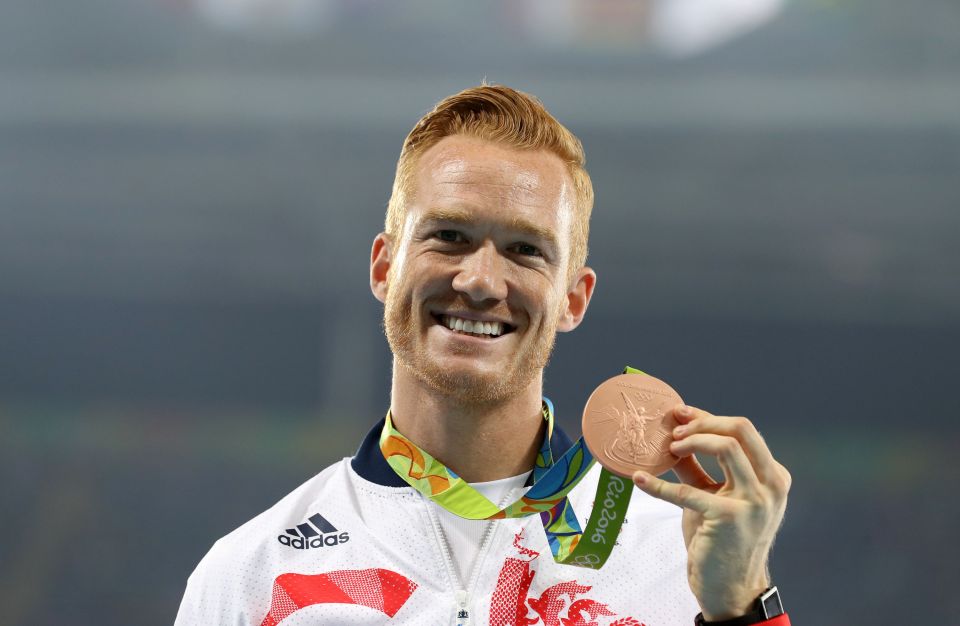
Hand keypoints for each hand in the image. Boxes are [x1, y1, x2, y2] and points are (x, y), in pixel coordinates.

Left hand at [631, 405, 790, 619]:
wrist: (730, 587)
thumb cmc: (721, 540)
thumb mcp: (715, 496)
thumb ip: (698, 467)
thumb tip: (673, 436)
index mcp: (773, 476)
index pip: (743, 431)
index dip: (707, 417)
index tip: (679, 413)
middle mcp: (771, 485)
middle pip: (741, 429)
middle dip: (703, 422)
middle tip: (674, 432)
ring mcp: (754, 501)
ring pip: (726, 447)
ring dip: (692, 442)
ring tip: (669, 449)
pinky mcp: (729, 518)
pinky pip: (688, 490)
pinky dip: (659, 484)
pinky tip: (639, 479)